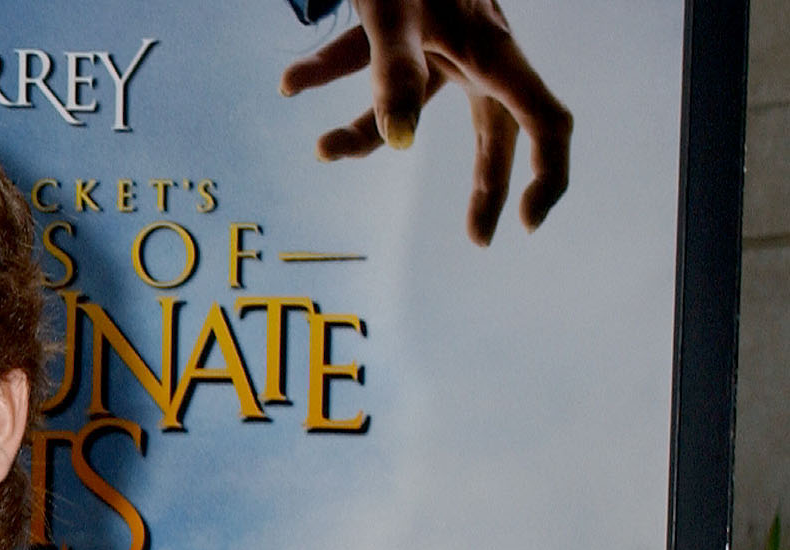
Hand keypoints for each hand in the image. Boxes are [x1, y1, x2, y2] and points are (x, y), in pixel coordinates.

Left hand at [281, 0, 572, 242]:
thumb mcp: (396, 17)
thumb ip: (392, 77)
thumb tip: (398, 145)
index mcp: (491, 52)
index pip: (541, 120)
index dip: (548, 172)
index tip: (530, 221)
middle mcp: (474, 54)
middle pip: (492, 132)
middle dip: (483, 185)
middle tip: (478, 238)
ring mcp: (440, 45)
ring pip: (409, 107)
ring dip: (362, 133)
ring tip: (320, 148)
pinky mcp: (404, 31)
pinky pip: (371, 66)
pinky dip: (330, 72)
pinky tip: (290, 84)